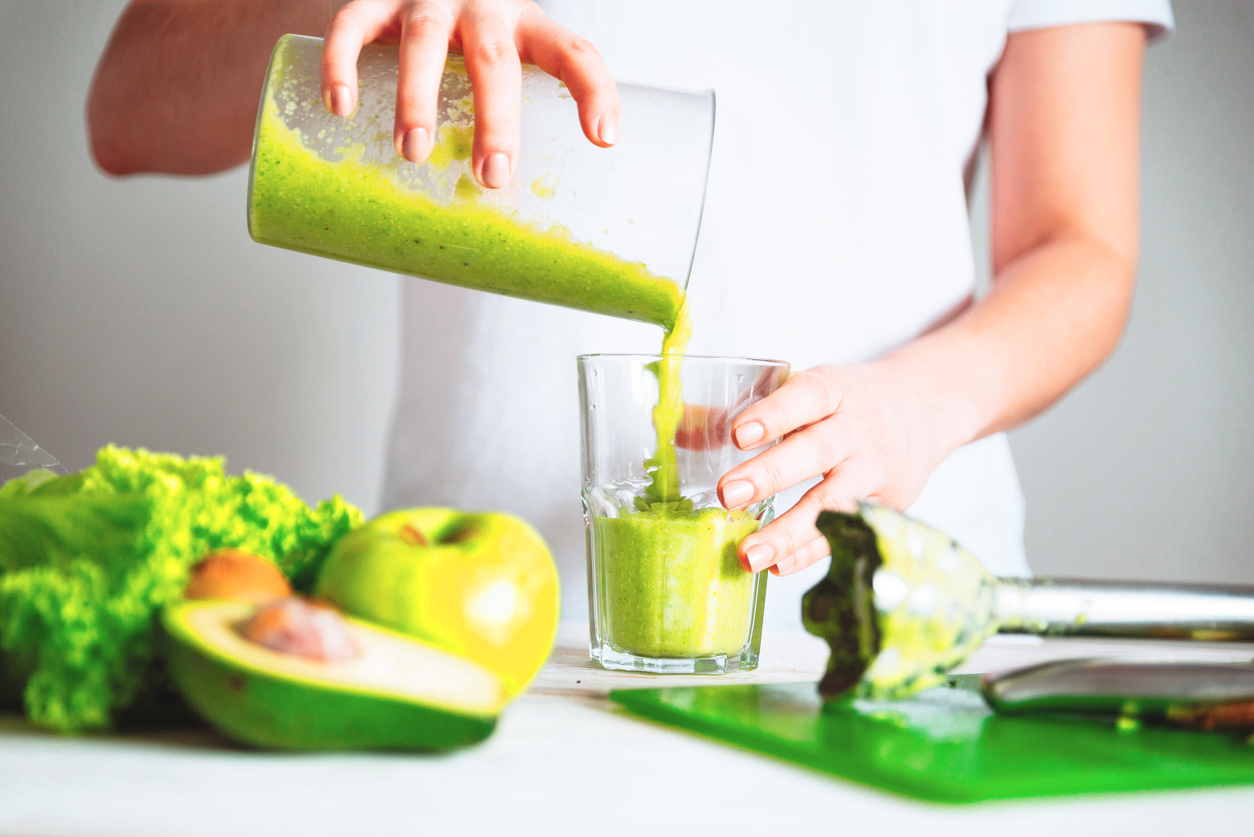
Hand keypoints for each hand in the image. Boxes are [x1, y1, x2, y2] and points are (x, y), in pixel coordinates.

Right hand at [320, 0, 619, 187]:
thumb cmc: (466, 43)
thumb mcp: (503, 64)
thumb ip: (511, 120)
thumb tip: (511, 230)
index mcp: (527, 26)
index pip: (574, 53)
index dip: (594, 92)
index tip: (604, 140)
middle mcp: (483, 5)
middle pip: (495, 61)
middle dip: (495, 120)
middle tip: (491, 175)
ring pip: (424, 44)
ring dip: (417, 100)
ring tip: (411, 152)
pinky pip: (353, 24)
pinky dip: (342, 64)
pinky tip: (340, 107)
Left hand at [716, 361, 971, 576]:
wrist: (929, 406)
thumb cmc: (848, 402)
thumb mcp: (806, 391)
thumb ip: (742, 410)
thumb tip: (673, 426)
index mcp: (834, 390)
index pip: (805, 398)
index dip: (773, 415)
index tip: (738, 434)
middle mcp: (859, 429)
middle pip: (816, 451)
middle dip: (771, 475)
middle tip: (728, 495)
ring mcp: (877, 469)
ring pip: (835, 502)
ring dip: (790, 531)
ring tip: (748, 554)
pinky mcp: (889, 505)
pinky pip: (849, 533)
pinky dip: (814, 552)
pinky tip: (779, 567)